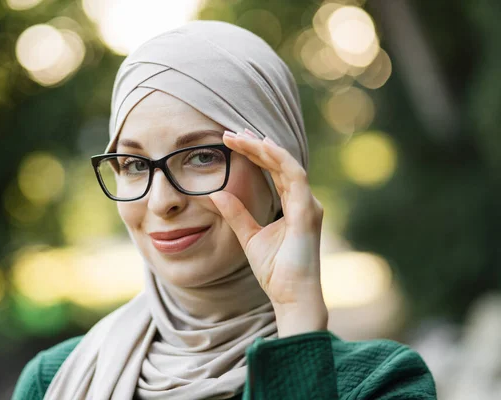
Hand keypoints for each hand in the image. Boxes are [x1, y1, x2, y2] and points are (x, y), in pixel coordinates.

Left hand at [209, 128, 327, 335]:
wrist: (292, 297)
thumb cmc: (276, 271)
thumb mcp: (249, 237)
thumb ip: (236, 214)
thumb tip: (216, 194)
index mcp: (294, 206)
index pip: (275, 171)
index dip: (256, 154)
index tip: (234, 141)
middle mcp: (304, 201)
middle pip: (281, 164)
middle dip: (257, 145)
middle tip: (233, 131)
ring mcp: (309, 206)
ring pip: (287, 165)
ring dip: (264, 148)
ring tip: (241, 135)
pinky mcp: (307, 213)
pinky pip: (295, 178)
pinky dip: (279, 160)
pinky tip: (262, 148)